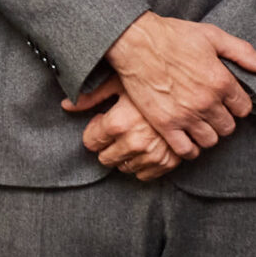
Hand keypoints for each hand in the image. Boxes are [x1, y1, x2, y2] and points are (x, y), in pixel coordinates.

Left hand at [65, 76, 179, 179]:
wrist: (190, 89)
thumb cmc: (151, 81)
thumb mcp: (119, 82)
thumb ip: (90, 97)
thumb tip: (65, 105)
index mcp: (118, 123)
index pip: (90, 142)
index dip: (95, 130)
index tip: (103, 121)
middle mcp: (134, 142)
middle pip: (105, 159)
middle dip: (107, 145)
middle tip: (118, 129)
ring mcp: (153, 154)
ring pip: (124, 168)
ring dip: (125, 155)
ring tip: (134, 135)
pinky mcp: (170, 162)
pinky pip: (145, 175)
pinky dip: (143, 164)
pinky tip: (146, 147)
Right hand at [102, 13, 255, 160]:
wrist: (136, 42)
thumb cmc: (173, 36)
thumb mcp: (212, 36)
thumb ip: (242, 52)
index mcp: (221, 81)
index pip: (243, 108)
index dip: (236, 105)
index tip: (226, 101)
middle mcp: (206, 102)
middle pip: (228, 127)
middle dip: (223, 120)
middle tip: (212, 112)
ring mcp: (185, 115)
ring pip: (210, 140)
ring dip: (207, 134)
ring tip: (199, 124)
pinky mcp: (165, 124)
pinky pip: (185, 150)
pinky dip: (189, 148)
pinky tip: (186, 138)